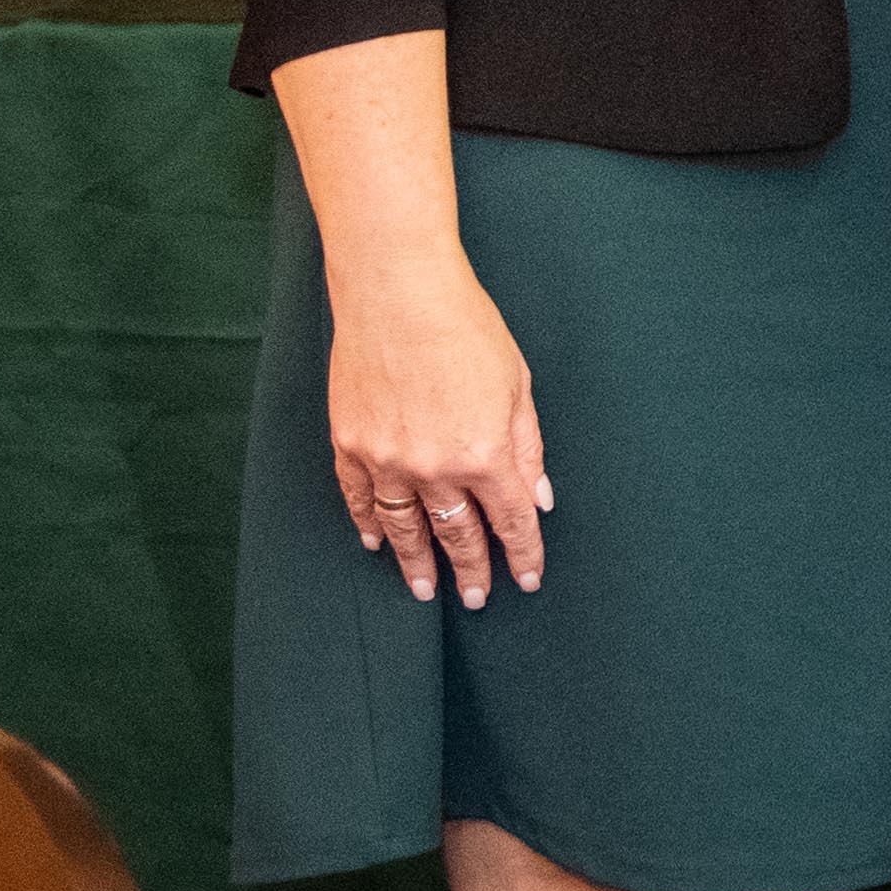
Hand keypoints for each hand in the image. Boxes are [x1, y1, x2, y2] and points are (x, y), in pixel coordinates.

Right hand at [324, 244, 549, 609]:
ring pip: (404, 528)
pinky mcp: (350, 443)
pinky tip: (377, 544)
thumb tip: (539, 497)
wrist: (397, 292)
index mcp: (485, 453)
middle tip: (477, 598)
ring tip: (426, 589)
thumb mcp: (518, 386)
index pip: (510, 521)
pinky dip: (369, 524)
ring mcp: (386, 459)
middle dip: (472, 570)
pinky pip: (359, 499)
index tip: (527, 579)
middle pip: (457, 535)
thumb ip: (528, 448)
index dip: (523, 554)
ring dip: (416, 563)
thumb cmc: (467, 328)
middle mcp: (434, 467)